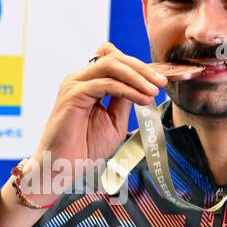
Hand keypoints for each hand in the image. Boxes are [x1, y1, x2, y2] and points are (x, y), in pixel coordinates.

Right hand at [31, 41, 166, 176]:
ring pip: (111, 66)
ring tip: (154, 90)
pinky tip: (142, 99)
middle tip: (162, 82)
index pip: (114, 61)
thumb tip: (142, 84)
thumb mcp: (114, 121)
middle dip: (142, 68)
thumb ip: (124, 100)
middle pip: (114, 58)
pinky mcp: (72, 95)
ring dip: (137, 77)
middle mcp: (79, 79)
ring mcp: (74, 85)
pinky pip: (106, 84)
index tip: (160, 80)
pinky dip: (128, 90)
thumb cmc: (86, 148)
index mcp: (87, 83)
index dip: (139, 67)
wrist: (64, 168)